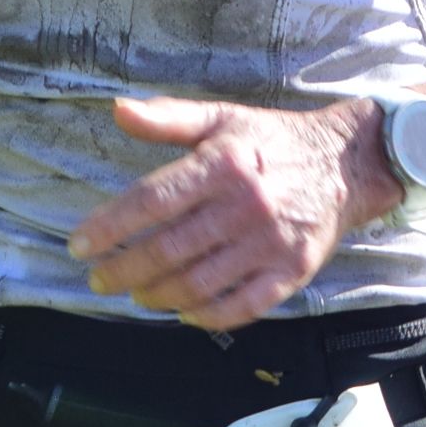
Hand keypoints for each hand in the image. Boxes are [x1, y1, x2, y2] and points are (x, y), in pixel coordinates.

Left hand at [68, 96, 400, 330]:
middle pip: (169, 248)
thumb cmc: (273, 140)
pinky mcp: (293, 271)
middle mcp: (245, 205)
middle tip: (99, 279)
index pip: (151, 201)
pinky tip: (185, 313)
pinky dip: (209, 316)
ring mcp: (270, 242)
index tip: (79, 244)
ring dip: (159, 295)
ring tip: (136, 294)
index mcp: (223, 164)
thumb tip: (117, 109)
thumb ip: (168, 118)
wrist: (346, 162)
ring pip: (200, 282)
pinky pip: (244, 306)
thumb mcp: (222, 118)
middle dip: (124, 270)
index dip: (109, 227)